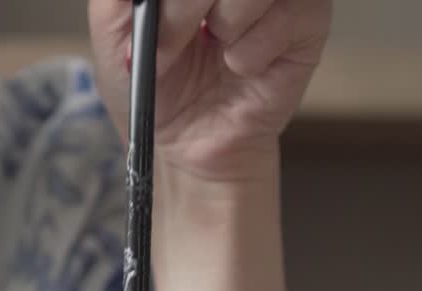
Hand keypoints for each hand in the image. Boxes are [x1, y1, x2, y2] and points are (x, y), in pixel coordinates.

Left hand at [88, 0, 331, 181]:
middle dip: (186, 5)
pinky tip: (241, 66)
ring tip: (215, 52)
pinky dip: (251, 50)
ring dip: (225, 23)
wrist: (188, 144)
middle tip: (170, 42)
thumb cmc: (154, 85)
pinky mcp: (308, 20)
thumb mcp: (113, 34)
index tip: (151, 10)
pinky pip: (287, 15)